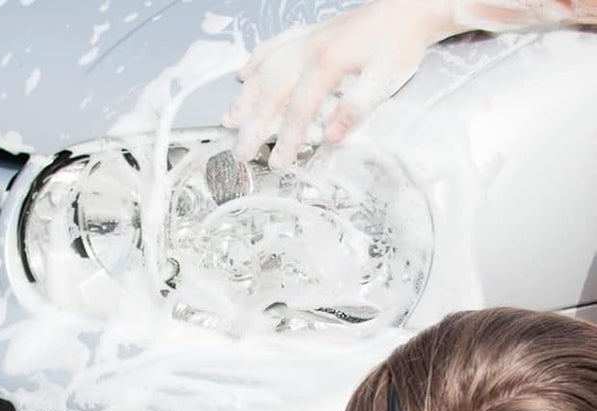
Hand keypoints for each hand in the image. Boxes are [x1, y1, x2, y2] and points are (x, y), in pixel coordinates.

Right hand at [227, 0, 458, 169]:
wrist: (412, 5)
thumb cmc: (402, 43)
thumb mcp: (386, 79)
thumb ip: (356, 108)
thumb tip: (330, 136)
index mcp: (328, 62)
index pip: (299, 108)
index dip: (287, 139)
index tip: (278, 163)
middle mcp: (310, 48)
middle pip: (271, 91)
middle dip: (253, 124)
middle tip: (241, 151)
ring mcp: (308, 38)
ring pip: (266, 67)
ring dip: (246, 95)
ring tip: (230, 120)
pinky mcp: (312, 32)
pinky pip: (275, 44)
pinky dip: (257, 60)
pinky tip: (244, 74)